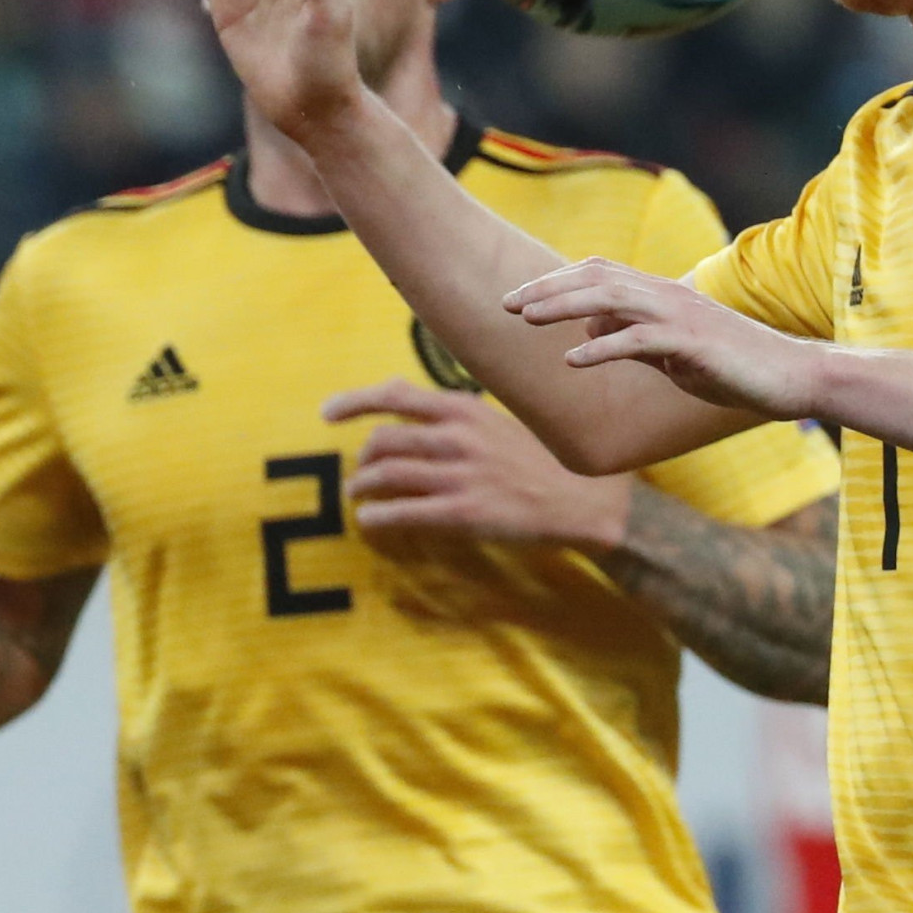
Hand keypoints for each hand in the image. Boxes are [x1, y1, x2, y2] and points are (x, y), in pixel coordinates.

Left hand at [325, 381, 635, 548]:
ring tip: (358, 496)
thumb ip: (449, 411)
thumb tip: (397, 391)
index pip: (395, 397)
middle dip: (363, 461)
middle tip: (359, 476)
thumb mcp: (496, 420)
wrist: (585, 501)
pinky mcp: (463, 513)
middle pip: (383, 443)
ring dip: (362, 487)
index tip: (327, 414)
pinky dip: (377, 516)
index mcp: (466, 411)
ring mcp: (460, 476)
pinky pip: (402, 513)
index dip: (354, 402)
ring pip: (386, 476)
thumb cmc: (539, 460)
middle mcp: (459, 438)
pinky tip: (372, 521)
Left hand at [506, 259, 823, 417]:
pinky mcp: (693, 343)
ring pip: (611, 298)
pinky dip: (602, 348)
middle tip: (505, 303)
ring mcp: (680, 316)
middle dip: (546, 289)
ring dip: (563, 306)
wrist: (791, 377)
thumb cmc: (732, 366)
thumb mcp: (670, 351)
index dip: (556, 280)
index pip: (599, 272)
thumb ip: (630, 337)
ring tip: (524, 319)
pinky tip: (571, 362)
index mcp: (660, 295)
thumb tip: (589, 331)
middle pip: (596, 278)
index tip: (517, 297)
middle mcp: (667, 296)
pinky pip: (639, 340)